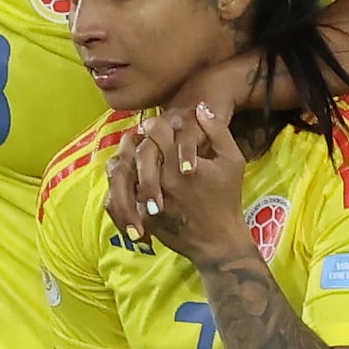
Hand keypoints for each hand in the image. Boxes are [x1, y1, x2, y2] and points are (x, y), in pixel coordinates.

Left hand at [116, 99, 246, 259]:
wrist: (218, 240)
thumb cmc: (227, 198)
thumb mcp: (232, 160)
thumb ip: (217, 132)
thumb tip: (199, 108)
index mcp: (180, 164)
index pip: (156, 132)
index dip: (154, 125)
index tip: (157, 127)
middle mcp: (161, 180)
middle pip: (133, 151)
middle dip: (134, 143)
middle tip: (138, 140)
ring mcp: (148, 200)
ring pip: (120, 175)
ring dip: (122, 164)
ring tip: (130, 160)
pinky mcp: (141, 217)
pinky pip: (116, 201)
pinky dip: (116, 189)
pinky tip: (125, 183)